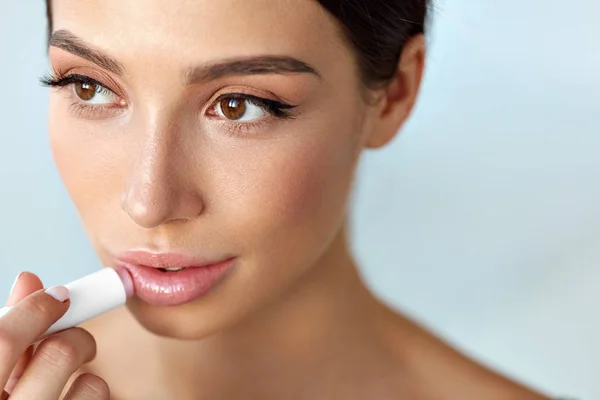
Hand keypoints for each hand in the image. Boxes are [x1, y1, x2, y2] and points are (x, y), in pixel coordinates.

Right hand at [0, 272, 108, 398]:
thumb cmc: (1, 393)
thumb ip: (3, 333)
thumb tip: (31, 279)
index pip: (4, 337)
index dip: (36, 308)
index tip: (59, 296)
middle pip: (59, 353)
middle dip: (72, 334)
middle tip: (73, 336)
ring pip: (91, 381)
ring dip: (85, 368)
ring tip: (71, 371)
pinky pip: (98, 398)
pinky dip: (92, 390)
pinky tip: (75, 395)